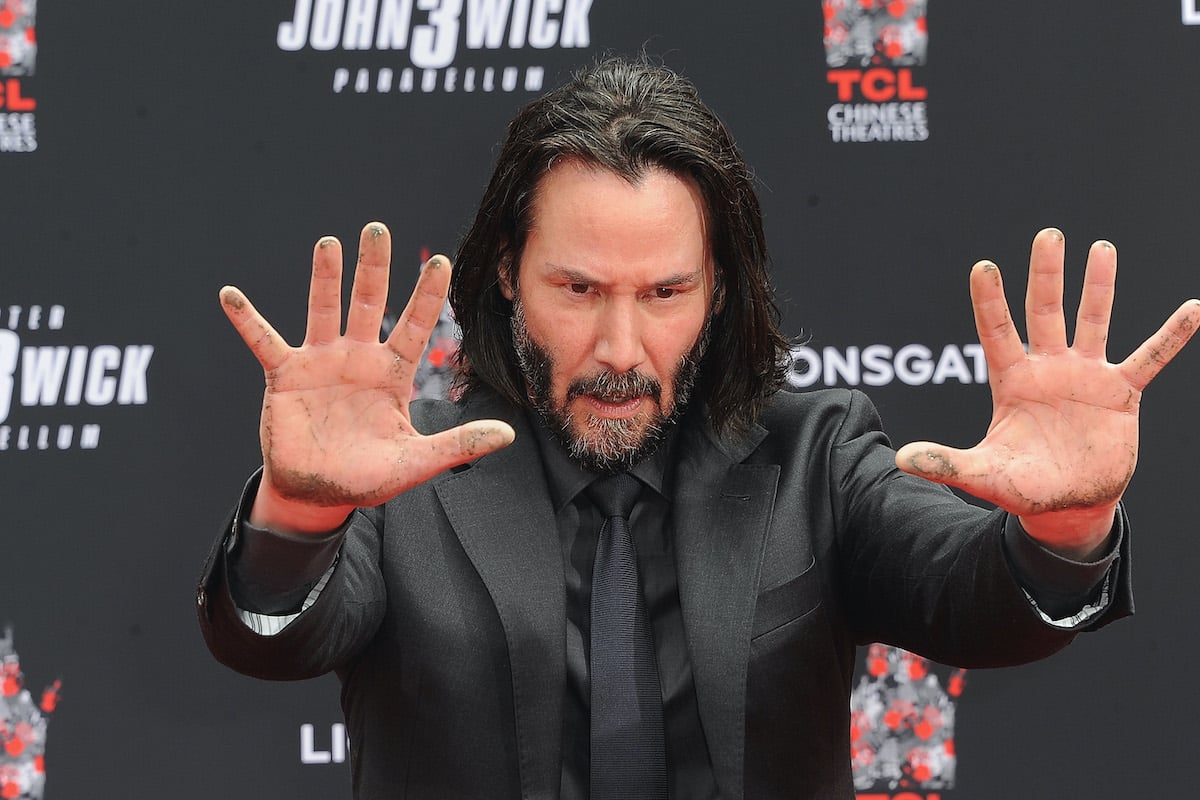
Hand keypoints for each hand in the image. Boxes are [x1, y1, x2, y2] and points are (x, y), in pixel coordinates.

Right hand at [220, 222, 514, 532]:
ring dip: (324, 279)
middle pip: (368, 303)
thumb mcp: (417, 462)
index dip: (428, 295)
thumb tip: (508, 435)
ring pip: (323, 310)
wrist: (319, 494)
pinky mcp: (285, 376)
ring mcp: (321, 363)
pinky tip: (231, 296)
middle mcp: (358, 359)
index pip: (415, 325)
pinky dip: (247, 320)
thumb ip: (459, 444)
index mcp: (392, 374)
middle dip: (373, 268)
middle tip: (377, 229)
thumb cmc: (369, 476)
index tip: (443, 261)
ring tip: (328, 243)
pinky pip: (264, 341)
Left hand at [896, 228, 1199, 558]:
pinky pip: (1150, 358)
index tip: (984, 267)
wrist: (1067, 505)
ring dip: (1099, 287)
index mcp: (1012, 382)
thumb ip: (946, 463)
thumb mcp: (982, 475)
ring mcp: (1086, 377)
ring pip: (1093, 321)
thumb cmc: (1022, 486)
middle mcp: (1048, 370)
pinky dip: (1172, 336)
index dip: (990, 302)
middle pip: (1045, 312)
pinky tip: (1194, 308)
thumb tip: (901, 460)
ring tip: (1102, 248)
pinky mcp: (1120, 394)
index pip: (997, 332)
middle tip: (1048, 235)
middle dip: (1047, 275)